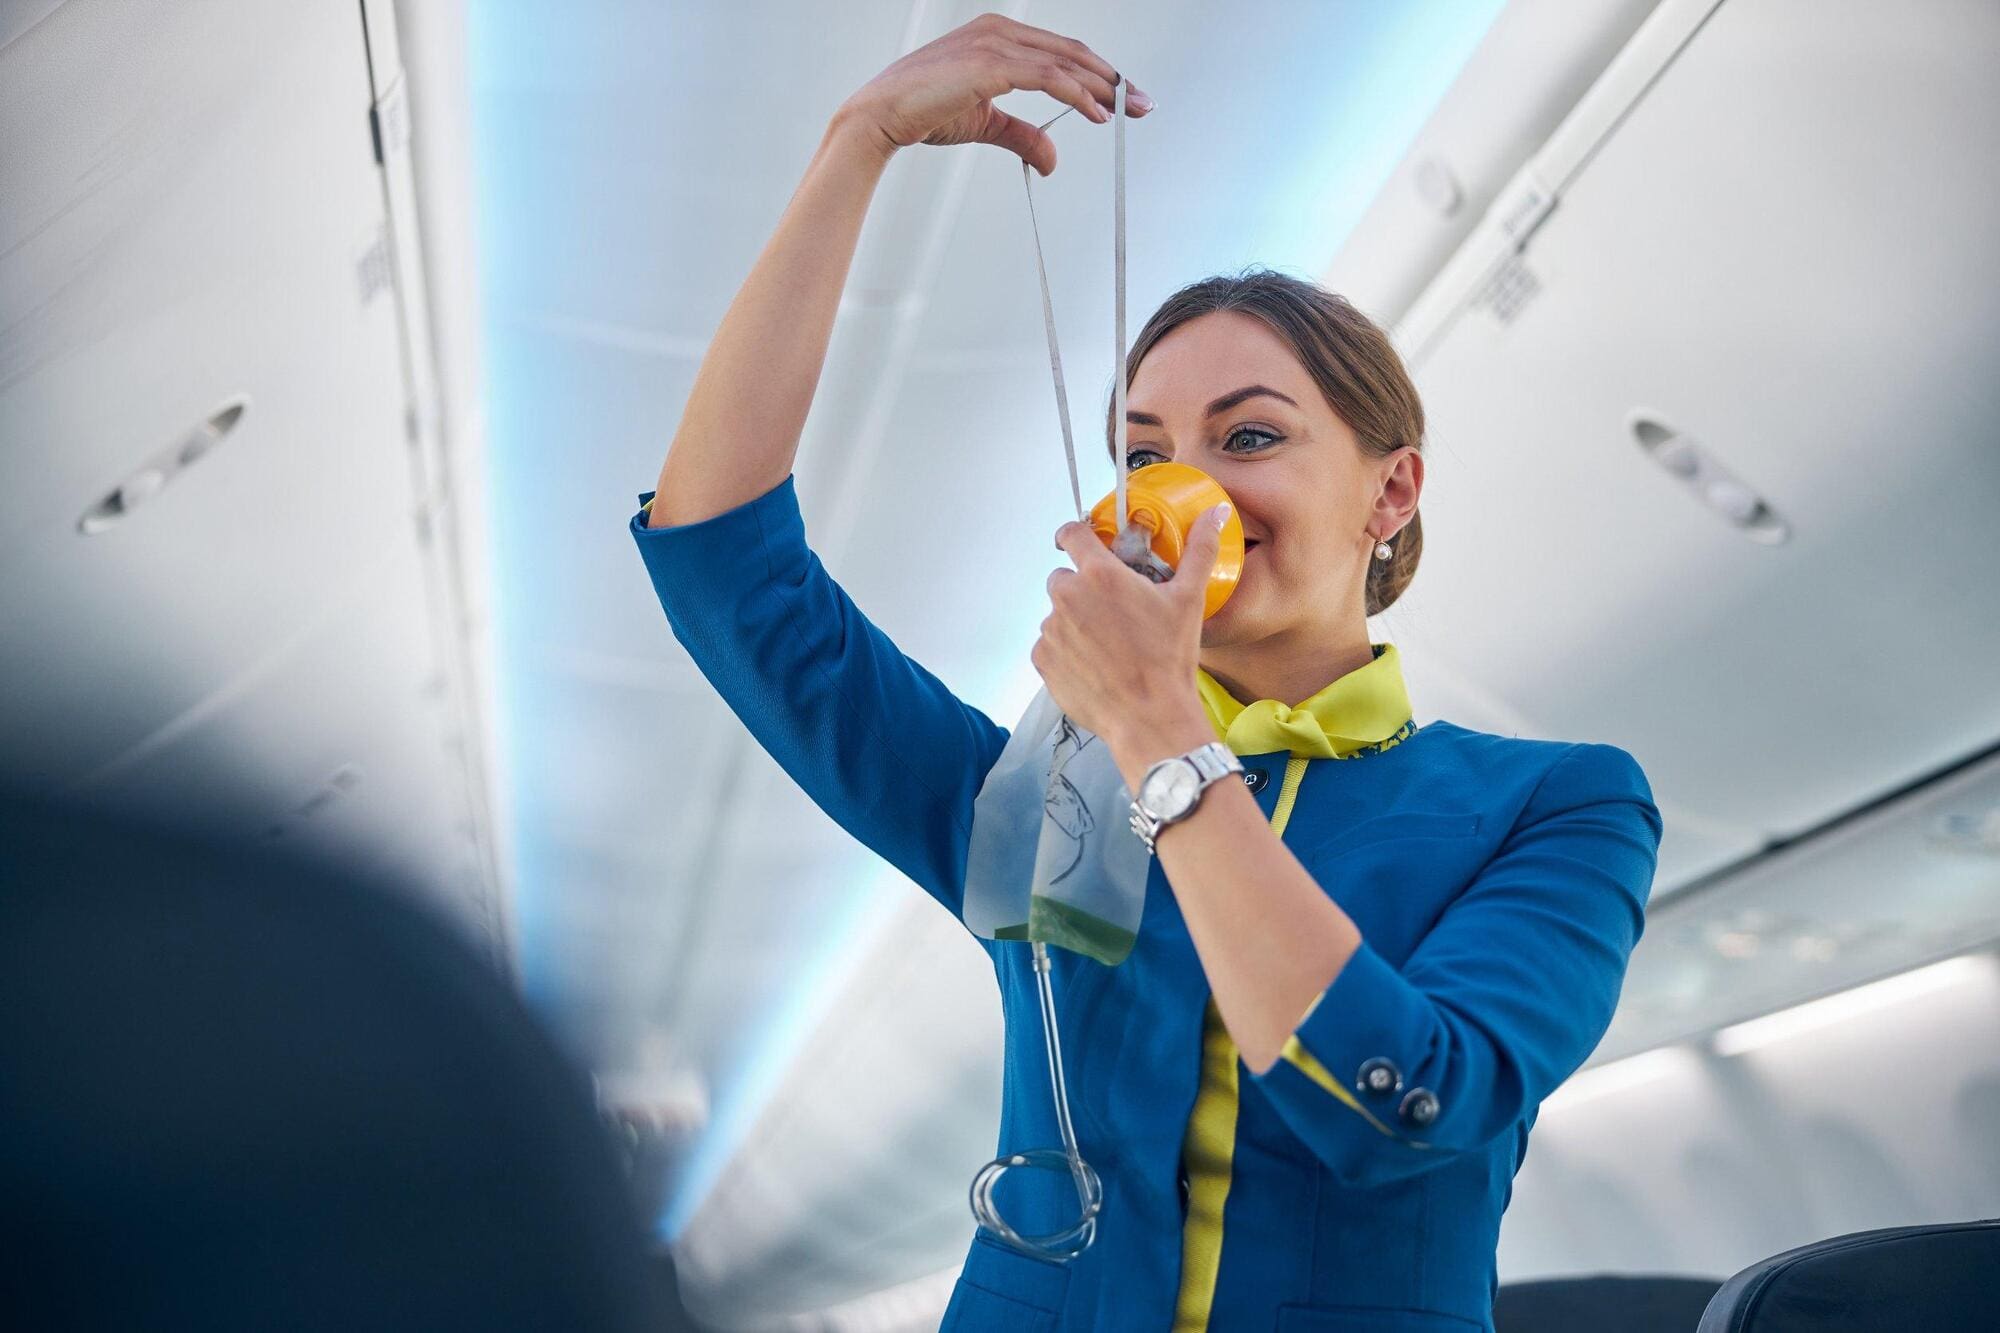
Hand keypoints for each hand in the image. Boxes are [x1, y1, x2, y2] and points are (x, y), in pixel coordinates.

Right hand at [837, 13, 1151, 177]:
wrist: (881, 115)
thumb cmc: (922, 111)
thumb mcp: (985, 123)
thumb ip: (1022, 135)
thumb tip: (1053, 159)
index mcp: (997, 36)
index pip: (1061, 52)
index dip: (1098, 74)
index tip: (1126, 98)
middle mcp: (999, 31)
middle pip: (1072, 52)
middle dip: (1113, 79)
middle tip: (1144, 104)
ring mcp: (995, 43)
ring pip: (1066, 62)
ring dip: (1104, 87)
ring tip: (1130, 110)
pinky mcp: (991, 62)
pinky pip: (1048, 77)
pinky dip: (1079, 94)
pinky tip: (1098, 113)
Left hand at [1033, 503, 1229, 763]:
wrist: (1149, 717)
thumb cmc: (1169, 658)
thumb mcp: (1189, 599)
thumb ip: (1200, 550)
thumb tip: (1215, 512)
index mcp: (1100, 574)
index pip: (1071, 534)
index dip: (1077, 535)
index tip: (1083, 543)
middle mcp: (1068, 597)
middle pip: (1064, 578)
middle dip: (1083, 589)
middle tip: (1113, 613)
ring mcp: (1051, 630)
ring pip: (1057, 614)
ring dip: (1075, 622)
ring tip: (1109, 645)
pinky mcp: (1043, 660)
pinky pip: (1050, 645)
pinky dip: (1066, 651)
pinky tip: (1095, 665)